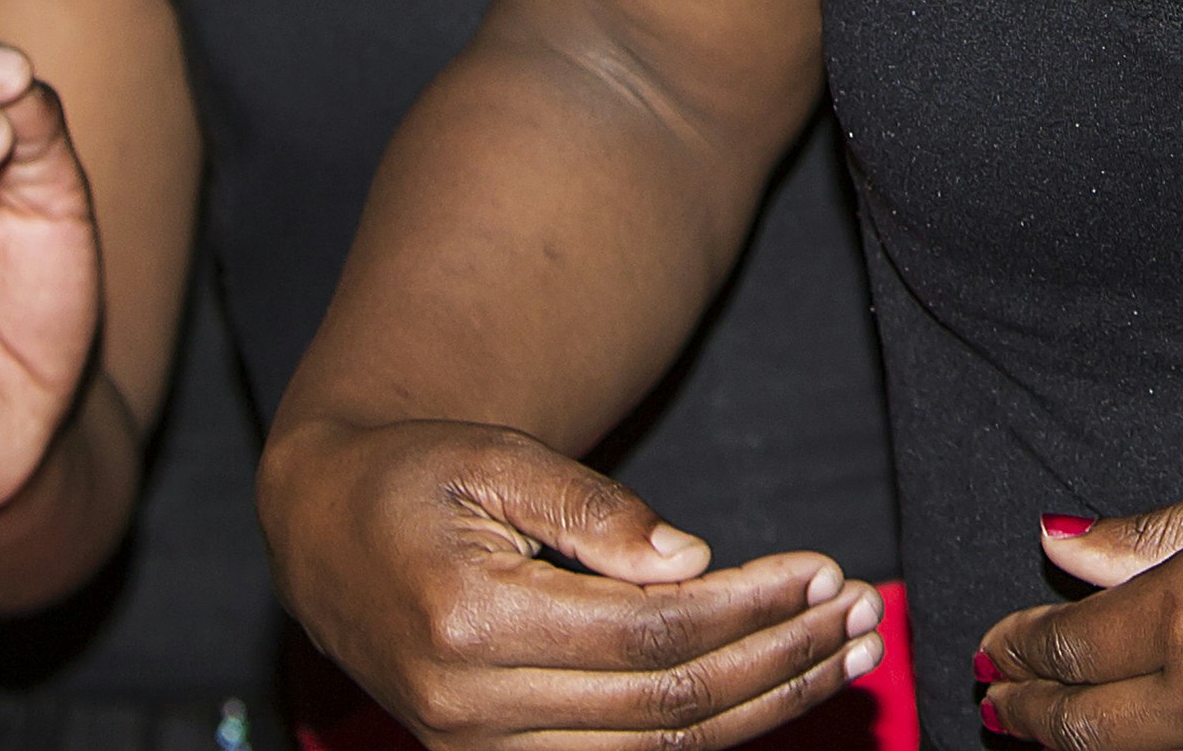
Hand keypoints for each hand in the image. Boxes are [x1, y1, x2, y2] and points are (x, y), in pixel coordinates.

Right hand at [264, 411, 883, 749]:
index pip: (648, 635)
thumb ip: (591, 508)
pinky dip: (707, 736)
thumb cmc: (415, 478)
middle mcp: (471, 710)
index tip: (823, 567)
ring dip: (764, 708)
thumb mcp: (494, 458)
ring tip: (844, 652)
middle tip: (859, 609)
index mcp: (470, 622)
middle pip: (664, 707)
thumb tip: (697, 561)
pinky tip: (774, 694)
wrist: (322, 537)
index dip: (748, 607)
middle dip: (778, 660)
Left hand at [981, 456, 1182, 750]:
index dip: (1023, 645)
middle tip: (998, 697)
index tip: (999, 640)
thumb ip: (1163, 531)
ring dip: (1085, 746)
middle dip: (1030, 710)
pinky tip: (1152, 744)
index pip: (1074, 645)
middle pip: (1089, 726)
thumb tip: (1070, 542)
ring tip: (1052, 728)